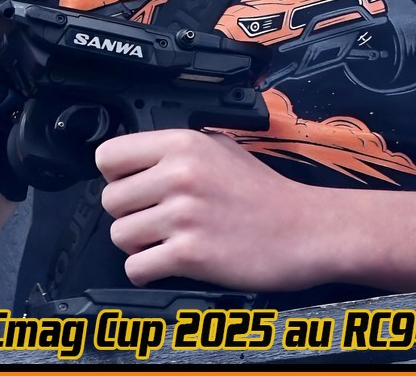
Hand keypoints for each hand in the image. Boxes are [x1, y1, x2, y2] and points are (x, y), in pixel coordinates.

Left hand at [97, 129, 327, 291]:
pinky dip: (147, 271)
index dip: (116, 174)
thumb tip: (140, 157)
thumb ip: (179, 149)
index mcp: (183, 144)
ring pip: (119, 236)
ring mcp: (183, 215)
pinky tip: (168, 262)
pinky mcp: (190, 254)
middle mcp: (179, 175)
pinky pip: (136, 268)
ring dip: (138, 244)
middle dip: (129, 214)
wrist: (305, 228)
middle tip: (155, 219)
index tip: (132, 185)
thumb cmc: (266, 192)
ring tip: (166, 240)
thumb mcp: (222, 147)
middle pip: (110, 200)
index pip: (109, 155)